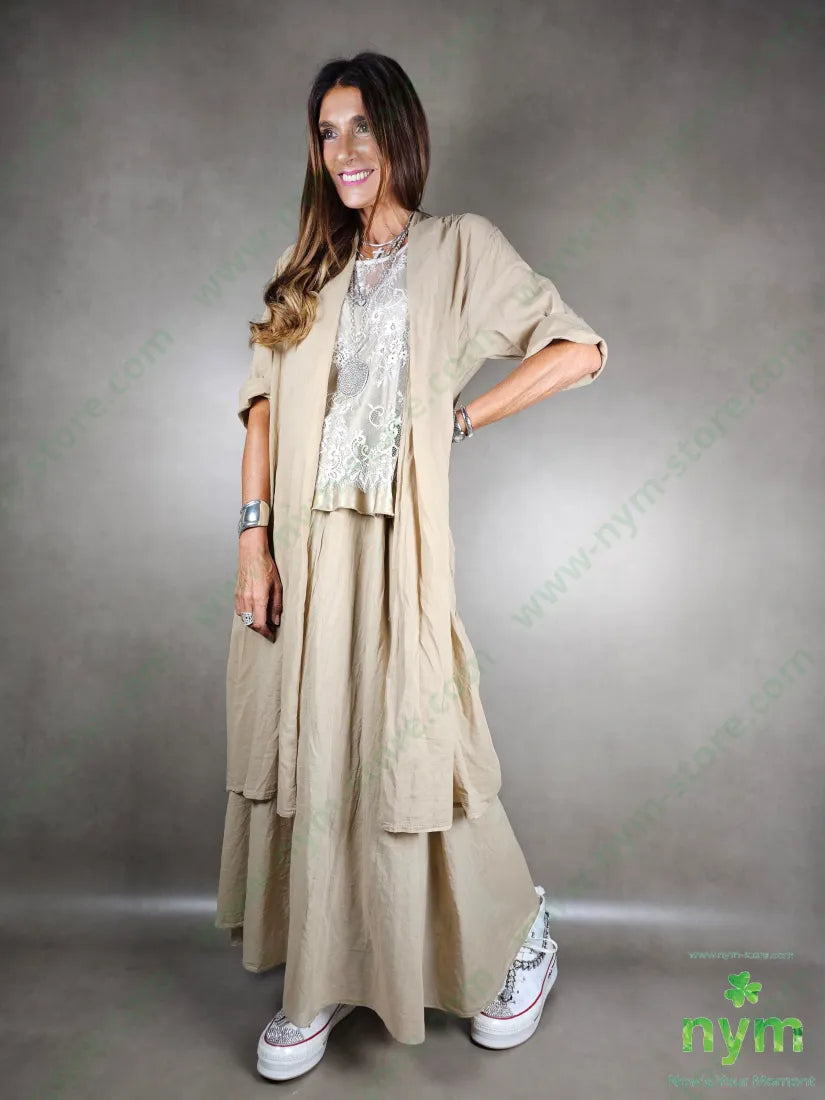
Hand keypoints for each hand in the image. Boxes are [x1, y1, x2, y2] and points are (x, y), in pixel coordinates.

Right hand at [234, 527, 281, 642]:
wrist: (251, 553)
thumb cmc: (266, 567)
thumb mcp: (277, 586)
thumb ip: (276, 605)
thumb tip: (276, 621)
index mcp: (258, 598)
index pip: (260, 624)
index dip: (266, 633)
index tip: (272, 636)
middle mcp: (247, 600)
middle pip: (251, 624)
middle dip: (260, 630)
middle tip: (270, 629)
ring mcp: (239, 597)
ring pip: (244, 619)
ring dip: (253, 623)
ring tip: (263, 621)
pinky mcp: (235, 594)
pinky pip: (239, 611)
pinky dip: (246, 615)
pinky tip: (254, 612)